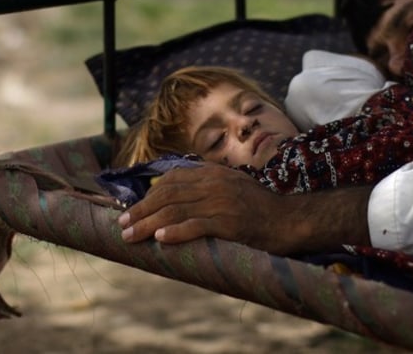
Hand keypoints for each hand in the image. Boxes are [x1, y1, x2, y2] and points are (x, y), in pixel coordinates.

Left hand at [118, 164, 289, 251]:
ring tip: (131, 236)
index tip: (131, 209)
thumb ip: (206, 188)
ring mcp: (221, 203)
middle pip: (167, 196)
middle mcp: (214, 184)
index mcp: (213, 173)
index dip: (148, 195)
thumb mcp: (232, 187)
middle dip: (141, 211)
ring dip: (148, 224)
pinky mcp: (230, 223)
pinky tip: (161, 240)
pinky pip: (197, 226)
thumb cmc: (260, 208)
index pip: (172, 180)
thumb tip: (175, 199)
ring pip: (175, 211)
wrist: (291, 220)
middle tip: (121, 225)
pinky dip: (177, 233)